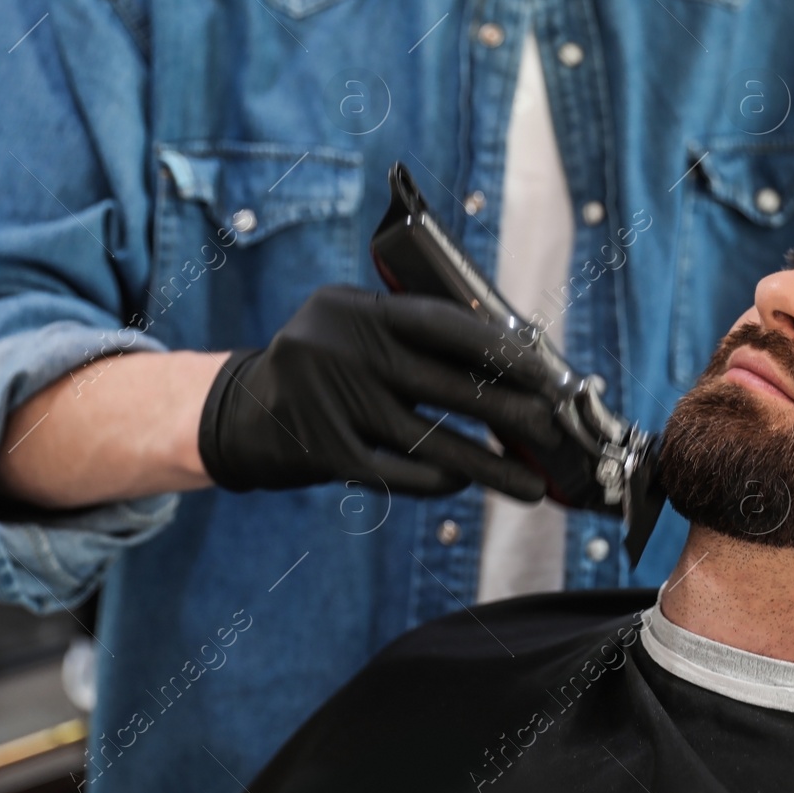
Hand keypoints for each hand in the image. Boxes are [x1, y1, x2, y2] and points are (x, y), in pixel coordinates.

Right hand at [197, 285, 560, 497]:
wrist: (240, 412)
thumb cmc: (323, 368)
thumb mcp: (354, 328)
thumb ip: (411, 336)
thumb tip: (510, 361)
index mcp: (356, 308)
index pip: (441, 323)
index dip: (498, 348)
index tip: (545, 370)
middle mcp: (341, 349)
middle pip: (444, 384)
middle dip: (509, 411)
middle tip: (553, 429)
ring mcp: (330, 402)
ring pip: (429, 438)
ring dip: (488, 464)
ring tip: (531, 485)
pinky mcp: (324, 451)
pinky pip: (398, 472)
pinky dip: (439, 477)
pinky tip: (466, 480)